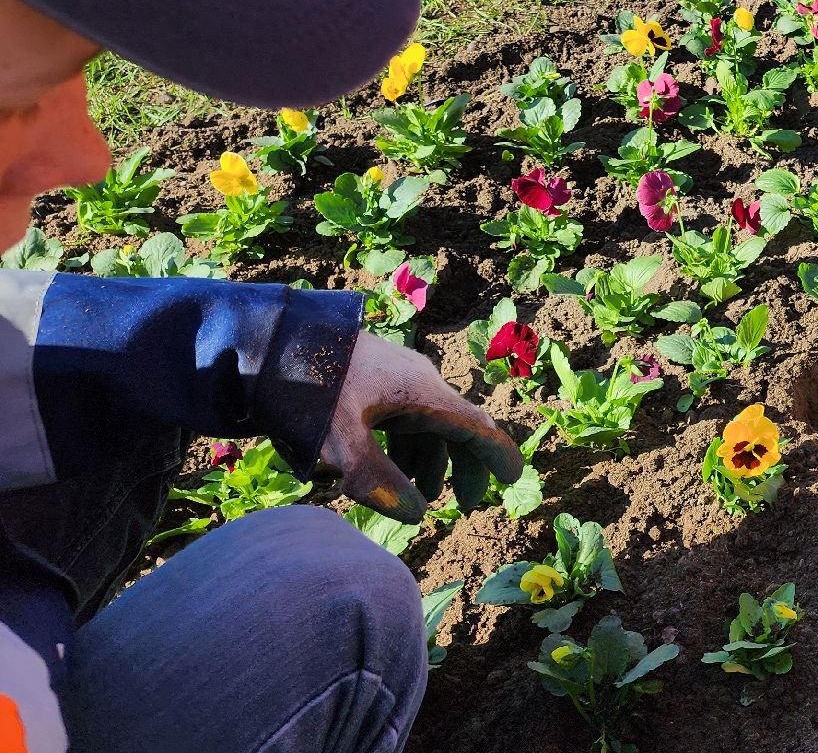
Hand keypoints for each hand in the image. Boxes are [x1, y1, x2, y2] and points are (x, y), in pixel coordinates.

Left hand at [318, 332, 523, 522]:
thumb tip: (415, 513)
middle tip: (465, 501)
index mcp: (423, 394)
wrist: (271, 338)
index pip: (477, 427)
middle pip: (458, 426)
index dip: (497, 456)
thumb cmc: (309, 388)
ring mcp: (397, 377)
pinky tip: (388, 465)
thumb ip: (378, 480)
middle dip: (465, 465)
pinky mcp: (375, 378)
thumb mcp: (340, 441)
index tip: (512, 479)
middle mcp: (420, 382)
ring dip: (432, 459)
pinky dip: (408, 445)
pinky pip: (406, 416)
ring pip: (429, 423)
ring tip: (422, 492)